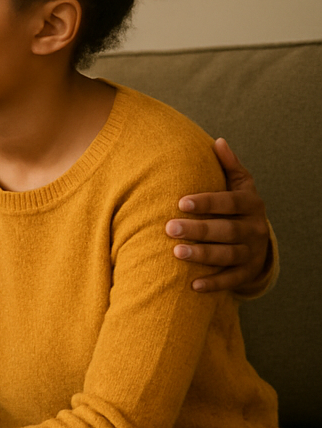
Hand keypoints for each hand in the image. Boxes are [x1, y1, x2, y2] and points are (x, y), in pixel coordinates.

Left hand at [166, 138, 272, 291]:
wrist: (258, 238)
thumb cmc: (238, 206)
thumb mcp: (240, 185)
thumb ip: (229, 166)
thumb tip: (218, 141)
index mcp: (252, 204)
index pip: (231, 202)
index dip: (208, 202)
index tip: (181, 202)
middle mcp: (256, 229)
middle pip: (227, 231)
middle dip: (198, 230)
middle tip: (169, 228)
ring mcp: (253, 252)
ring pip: (228, 256)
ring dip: (202, 255)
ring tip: (176, 252)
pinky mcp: (248, 272)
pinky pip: (232, 280)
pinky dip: (213, 284)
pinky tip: (192, 285)